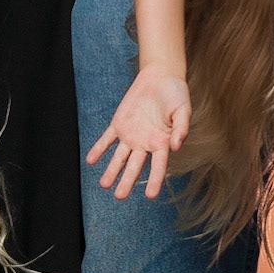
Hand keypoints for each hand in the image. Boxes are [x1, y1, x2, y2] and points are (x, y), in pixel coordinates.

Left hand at [86, 64, 191, 199]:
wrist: (160, 76)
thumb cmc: (176, 93)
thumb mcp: (183, 109)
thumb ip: (181, 128)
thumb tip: (176, 147)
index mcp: (162, 143)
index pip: (158, 166)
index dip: (154, 181)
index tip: (150, 196)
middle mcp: (145, 143)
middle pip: (134, 166)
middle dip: (127, 181)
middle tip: (119, 196)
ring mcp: (131, 135)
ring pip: (119, 157)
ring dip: (111, 170)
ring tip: (104, 185)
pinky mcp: (119, 124)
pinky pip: (107, 139)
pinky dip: (99, 149)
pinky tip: (91, 160)